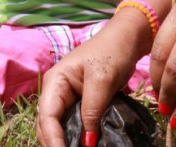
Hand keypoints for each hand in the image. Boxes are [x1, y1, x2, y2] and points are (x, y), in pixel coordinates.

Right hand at [36, 14, 151, 145]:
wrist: (127, 39)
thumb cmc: (112, 52)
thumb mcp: (102, 80)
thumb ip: (92, 111)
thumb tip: (87, 142)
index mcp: (55, 82)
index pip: (47, 117)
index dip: (53, 139)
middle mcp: (55, 92)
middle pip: (47, 126)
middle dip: (55, 143)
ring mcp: (66, 98)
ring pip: (58, 127)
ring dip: (65, 141)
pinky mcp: (79, 103)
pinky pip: (72, 124)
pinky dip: (75, 137)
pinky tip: (84, 144)